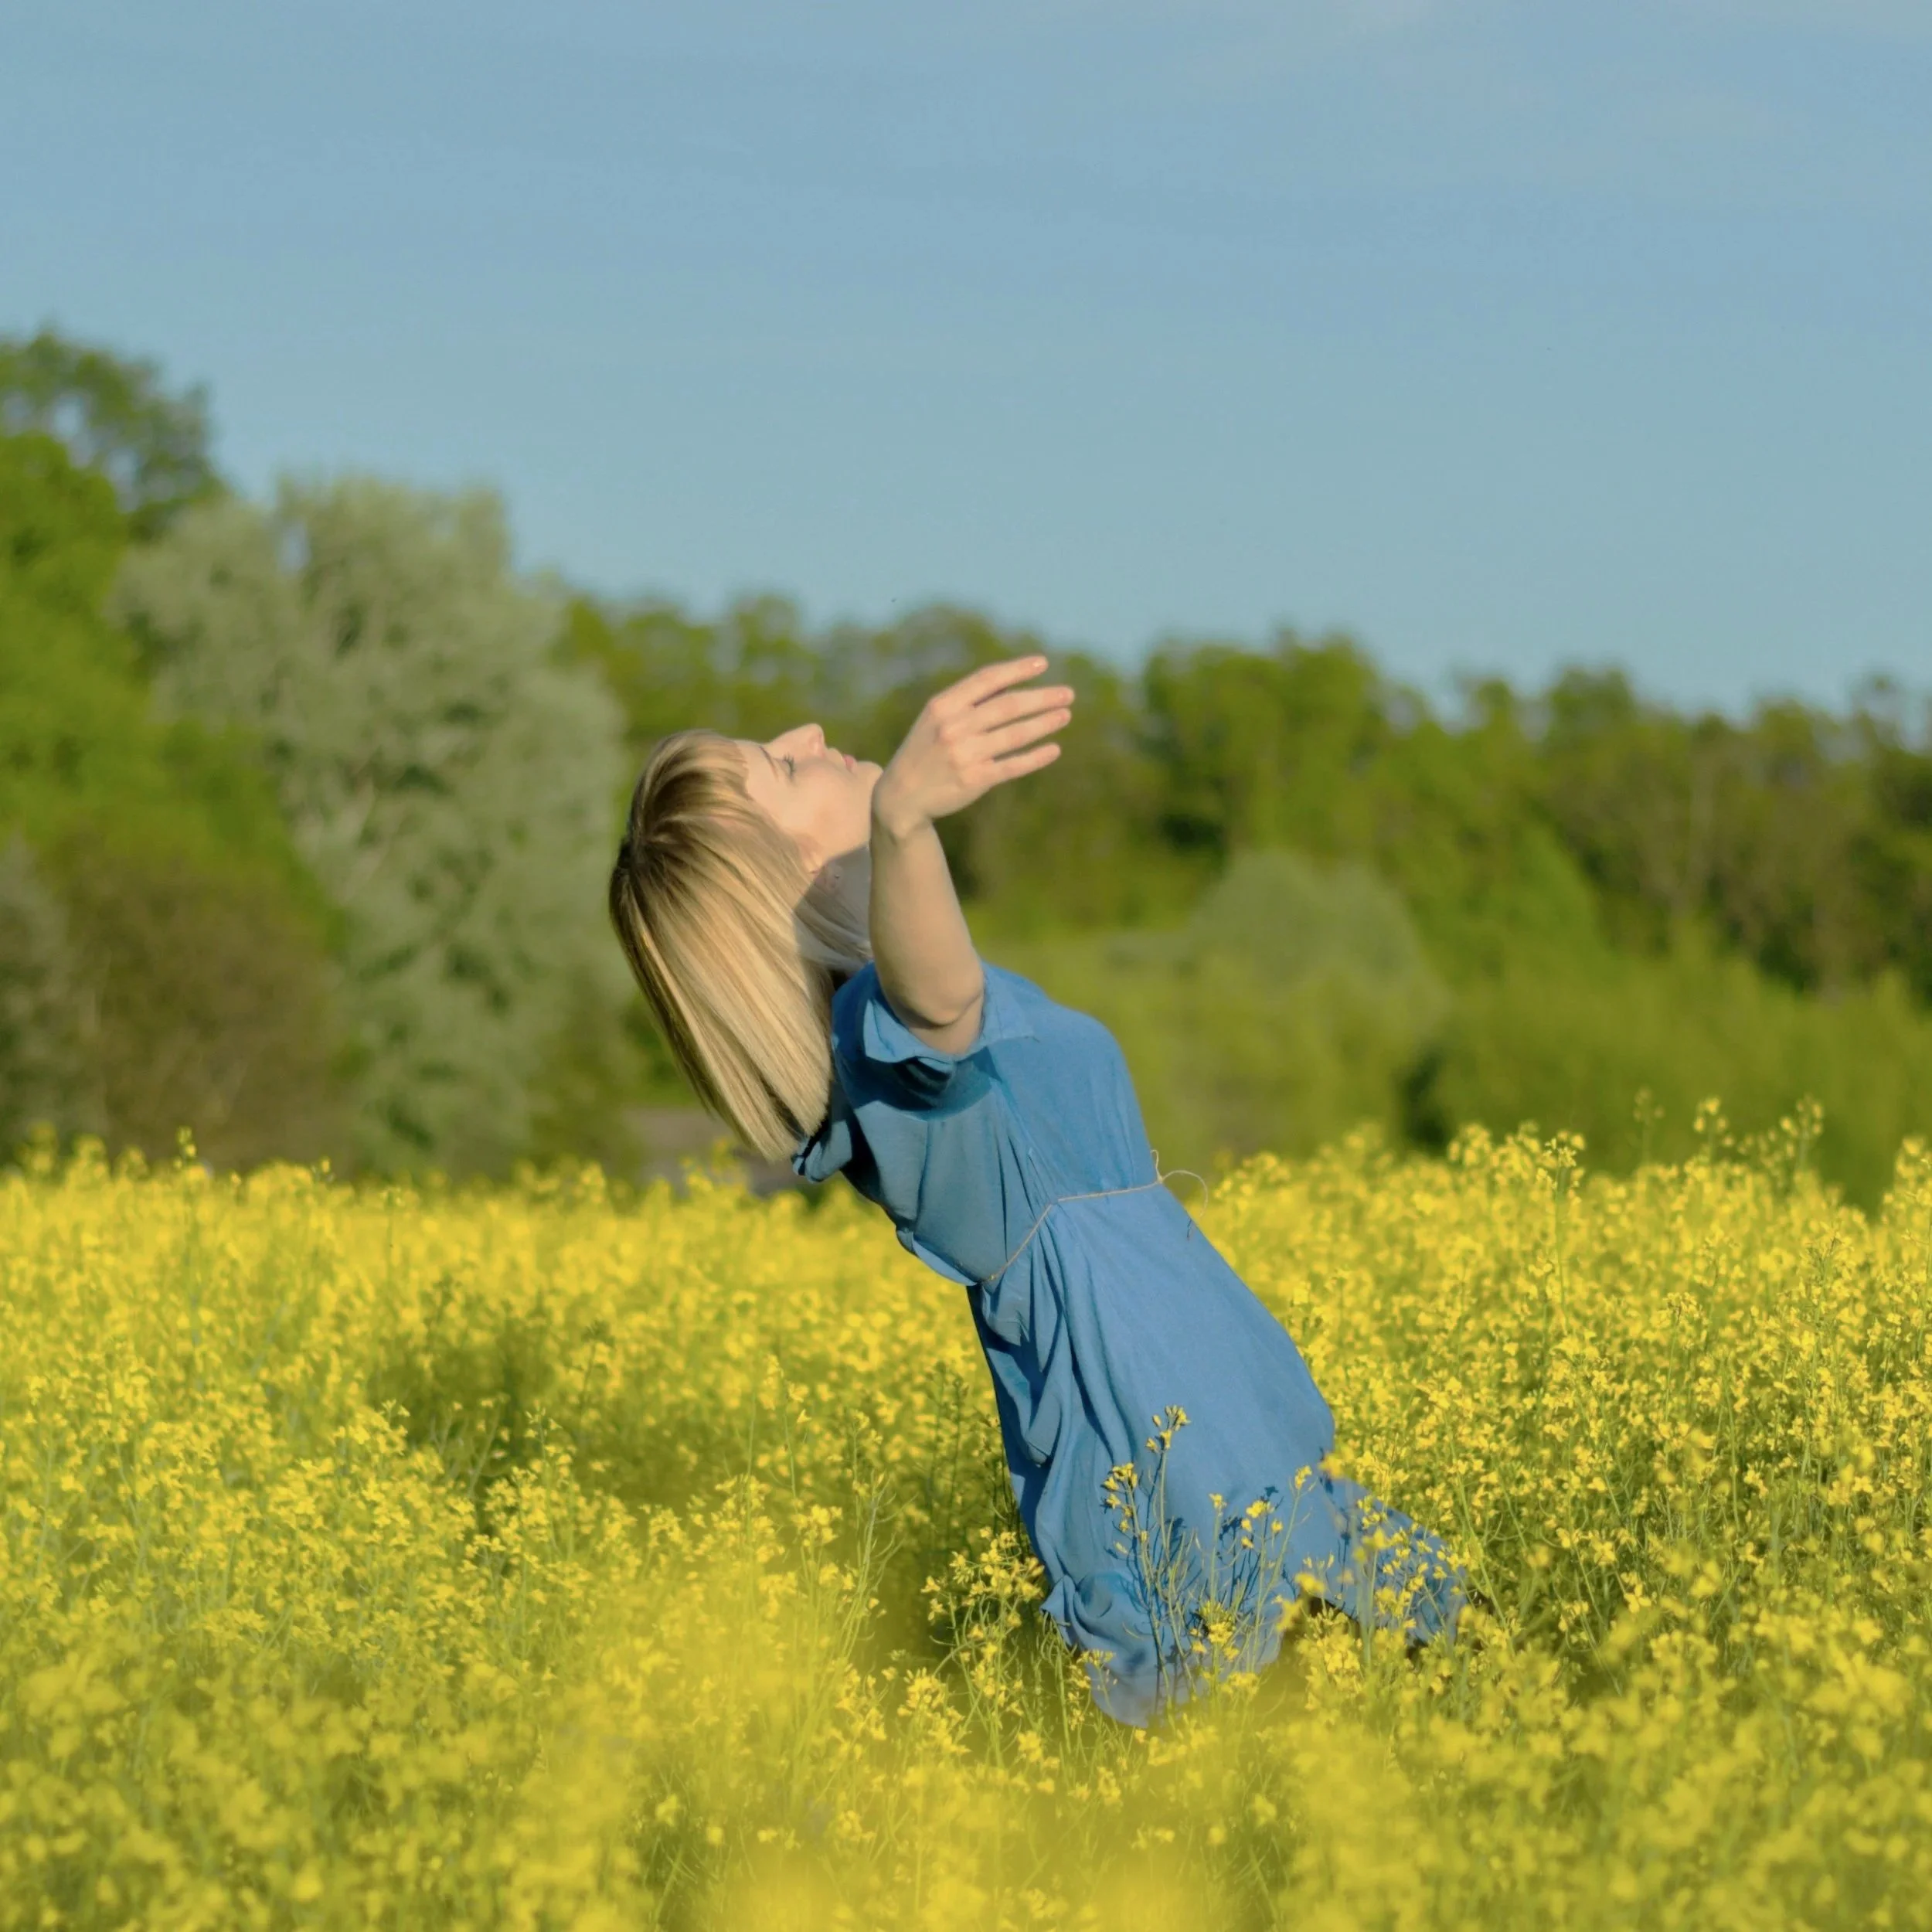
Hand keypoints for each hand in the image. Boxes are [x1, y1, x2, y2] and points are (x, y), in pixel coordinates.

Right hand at [872, 655, 1074, 838]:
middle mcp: (953, 727)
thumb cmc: (925, 749)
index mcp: (943, 705)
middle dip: (1041, 698)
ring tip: (1066, 715)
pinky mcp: (975, 780)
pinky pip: (1013, 765)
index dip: (1017, 669)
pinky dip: (1035, 757)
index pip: (987, 679)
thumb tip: (1014, 682)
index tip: (1043, 663)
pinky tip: (1053, 749)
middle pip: (1007, 706)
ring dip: (1044, 723)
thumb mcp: (936, 718)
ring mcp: (964, 754)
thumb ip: (969, 701)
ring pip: (1015, 734)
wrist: (902, 794)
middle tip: (1068, 694)